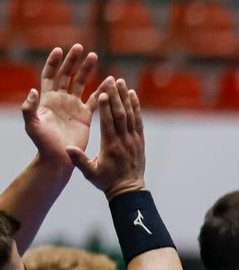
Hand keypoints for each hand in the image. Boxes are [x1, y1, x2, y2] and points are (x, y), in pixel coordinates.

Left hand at [22, 44, 99, 169]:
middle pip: (67, 75)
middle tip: (80, 48)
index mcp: (47, 99)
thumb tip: (33, 90)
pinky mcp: (85, 116)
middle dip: (73, 61)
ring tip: (94, 56)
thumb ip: (29, 108)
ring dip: (87, 70)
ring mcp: (74, 106)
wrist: (59, 158)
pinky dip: (102, 90)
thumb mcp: (32, 126)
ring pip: (81, 83)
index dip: (53, 62)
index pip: (50, 75)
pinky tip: (109, 82)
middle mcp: (61, 100)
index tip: (59, 50)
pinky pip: (95, 100)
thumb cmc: (43, 144)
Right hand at [66, 77, 145, 199]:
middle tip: (113, 79)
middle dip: (116, 96)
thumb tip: (67, 148)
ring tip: (122, 82)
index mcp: (110, 146)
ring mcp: (134, 140)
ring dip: (126, 98)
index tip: (104, 92)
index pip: (109, 122)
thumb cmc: (106, 181)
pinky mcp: (140, 141)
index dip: (107, 107)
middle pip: (121, 114)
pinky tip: (133, 95)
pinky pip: (138, 121)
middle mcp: (124, 141)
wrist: (128, 190)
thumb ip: (79, 160)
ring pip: (131, 115)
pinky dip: (136, 108)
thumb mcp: (90, 173)